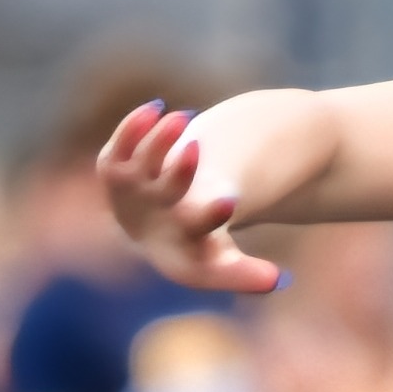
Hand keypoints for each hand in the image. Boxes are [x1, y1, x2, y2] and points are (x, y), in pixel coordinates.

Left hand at [96, 103, 280, 294]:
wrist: (148, 228)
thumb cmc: (194, 245)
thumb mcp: (221, 261)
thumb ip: (247, 275)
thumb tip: (279, 282)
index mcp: (177, 245)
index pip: (193, 237)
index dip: (208, 219)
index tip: (229, 199)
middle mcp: (148, 221)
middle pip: (164, 195)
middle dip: (179, 172)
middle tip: (196, 147)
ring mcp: (128, 195)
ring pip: (138, 164)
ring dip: (158, 141)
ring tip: (181, 118)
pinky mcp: (113, 171)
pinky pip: (118, 148)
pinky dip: (132, 128)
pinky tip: (156, 109)